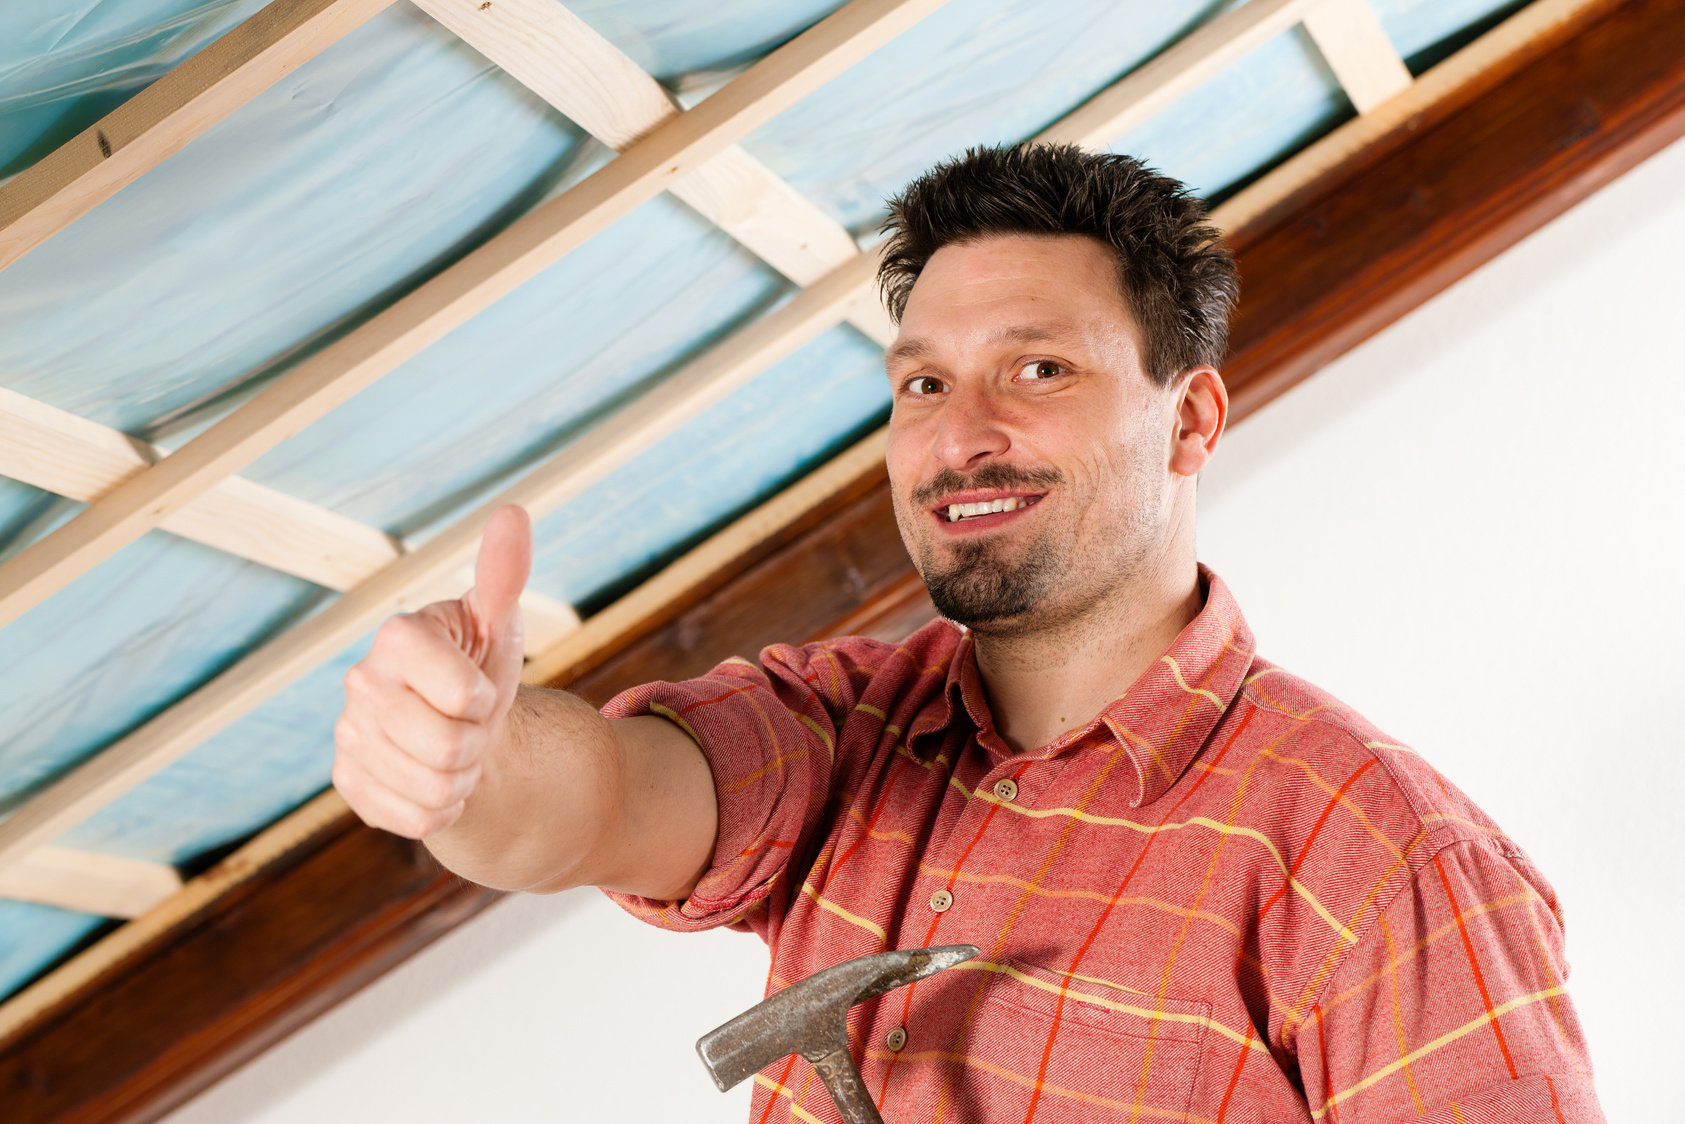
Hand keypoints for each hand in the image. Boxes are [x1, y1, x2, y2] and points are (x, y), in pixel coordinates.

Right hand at [333, 504, 531, 837]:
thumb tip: (513, 511)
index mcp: (397, 637)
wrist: (461, 726)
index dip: (483, 699)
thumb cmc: (479, 664)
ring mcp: (348, 737)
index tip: (475, 686)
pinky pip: (417, 819)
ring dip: (460, 777)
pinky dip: (439, 808)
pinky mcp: (349, 785)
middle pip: (451, 747)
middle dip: (475, 743)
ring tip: (452, 748)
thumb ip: (503, 572)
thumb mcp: (497, 620)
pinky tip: (429, 776)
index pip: (463, 697)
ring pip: (436, 788)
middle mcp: (360, 683)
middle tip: (466, 724)